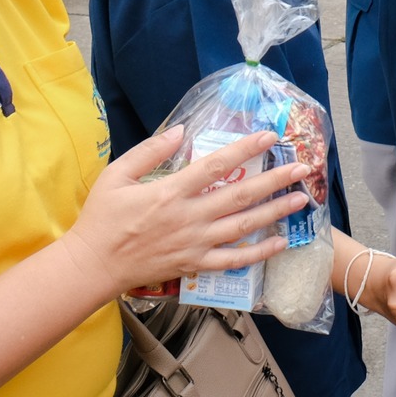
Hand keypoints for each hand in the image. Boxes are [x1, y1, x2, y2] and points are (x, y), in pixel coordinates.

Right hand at [65, 127, 307, 294]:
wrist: (92, 265)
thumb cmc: (102, 218)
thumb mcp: (116, 176)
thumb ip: (149, 152)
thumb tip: (179, 131)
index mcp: (170, 192)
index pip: (216, 166)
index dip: (245, 150)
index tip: (269, 137)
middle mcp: (189, 218)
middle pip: (240, 196)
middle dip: (275, 180)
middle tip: (303, 168)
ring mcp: (195, 243)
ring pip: (244, 227)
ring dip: (276, 212)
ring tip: (301, 199)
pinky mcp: (195, 264)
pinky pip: (233, 260)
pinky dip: (259, 253)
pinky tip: (281, 242)